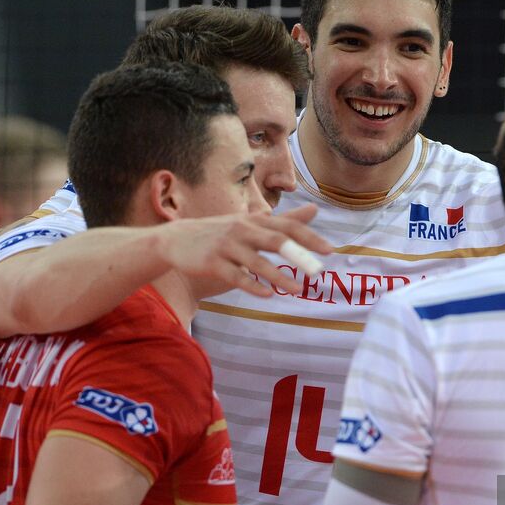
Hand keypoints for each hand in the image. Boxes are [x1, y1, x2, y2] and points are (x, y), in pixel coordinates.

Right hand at [156, 204, 333, 297]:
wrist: (175, 240)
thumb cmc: (221, 232)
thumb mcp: (251, 223)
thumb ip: (284, 220)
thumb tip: (315, 209)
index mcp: (254, 220)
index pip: (287, 227)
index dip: (309, 238)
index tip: (330, 251)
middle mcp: (242, 230)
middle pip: (276, 241)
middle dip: (299, 256)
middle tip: (318, 271)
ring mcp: (226, 247)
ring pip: (257, 262)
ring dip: (278, 276)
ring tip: (297, 290)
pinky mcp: (212, 263)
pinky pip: (235, 276)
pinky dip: (252, 285)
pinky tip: (268, 295)